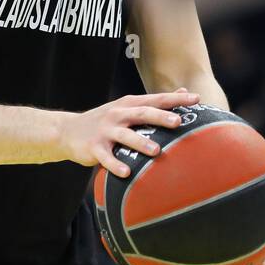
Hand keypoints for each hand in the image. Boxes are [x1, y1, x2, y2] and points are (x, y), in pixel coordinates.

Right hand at [58, 91, 197, 176]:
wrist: (68, 131)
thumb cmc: (107, 120)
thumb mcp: (128, 106)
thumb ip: (155, 101)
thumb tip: (184, 92)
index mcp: (129, 104)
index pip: (156, 99)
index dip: (175, 99)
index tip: (196, 99)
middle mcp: (118, 115)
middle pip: (142, 113)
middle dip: (160, 117)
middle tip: (178, 121)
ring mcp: (105, 131)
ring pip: (125, 136)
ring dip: (141, 143)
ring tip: (156, 151)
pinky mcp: (94, 147)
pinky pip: (106, 157)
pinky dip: (116, 165)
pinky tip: (127, 172)